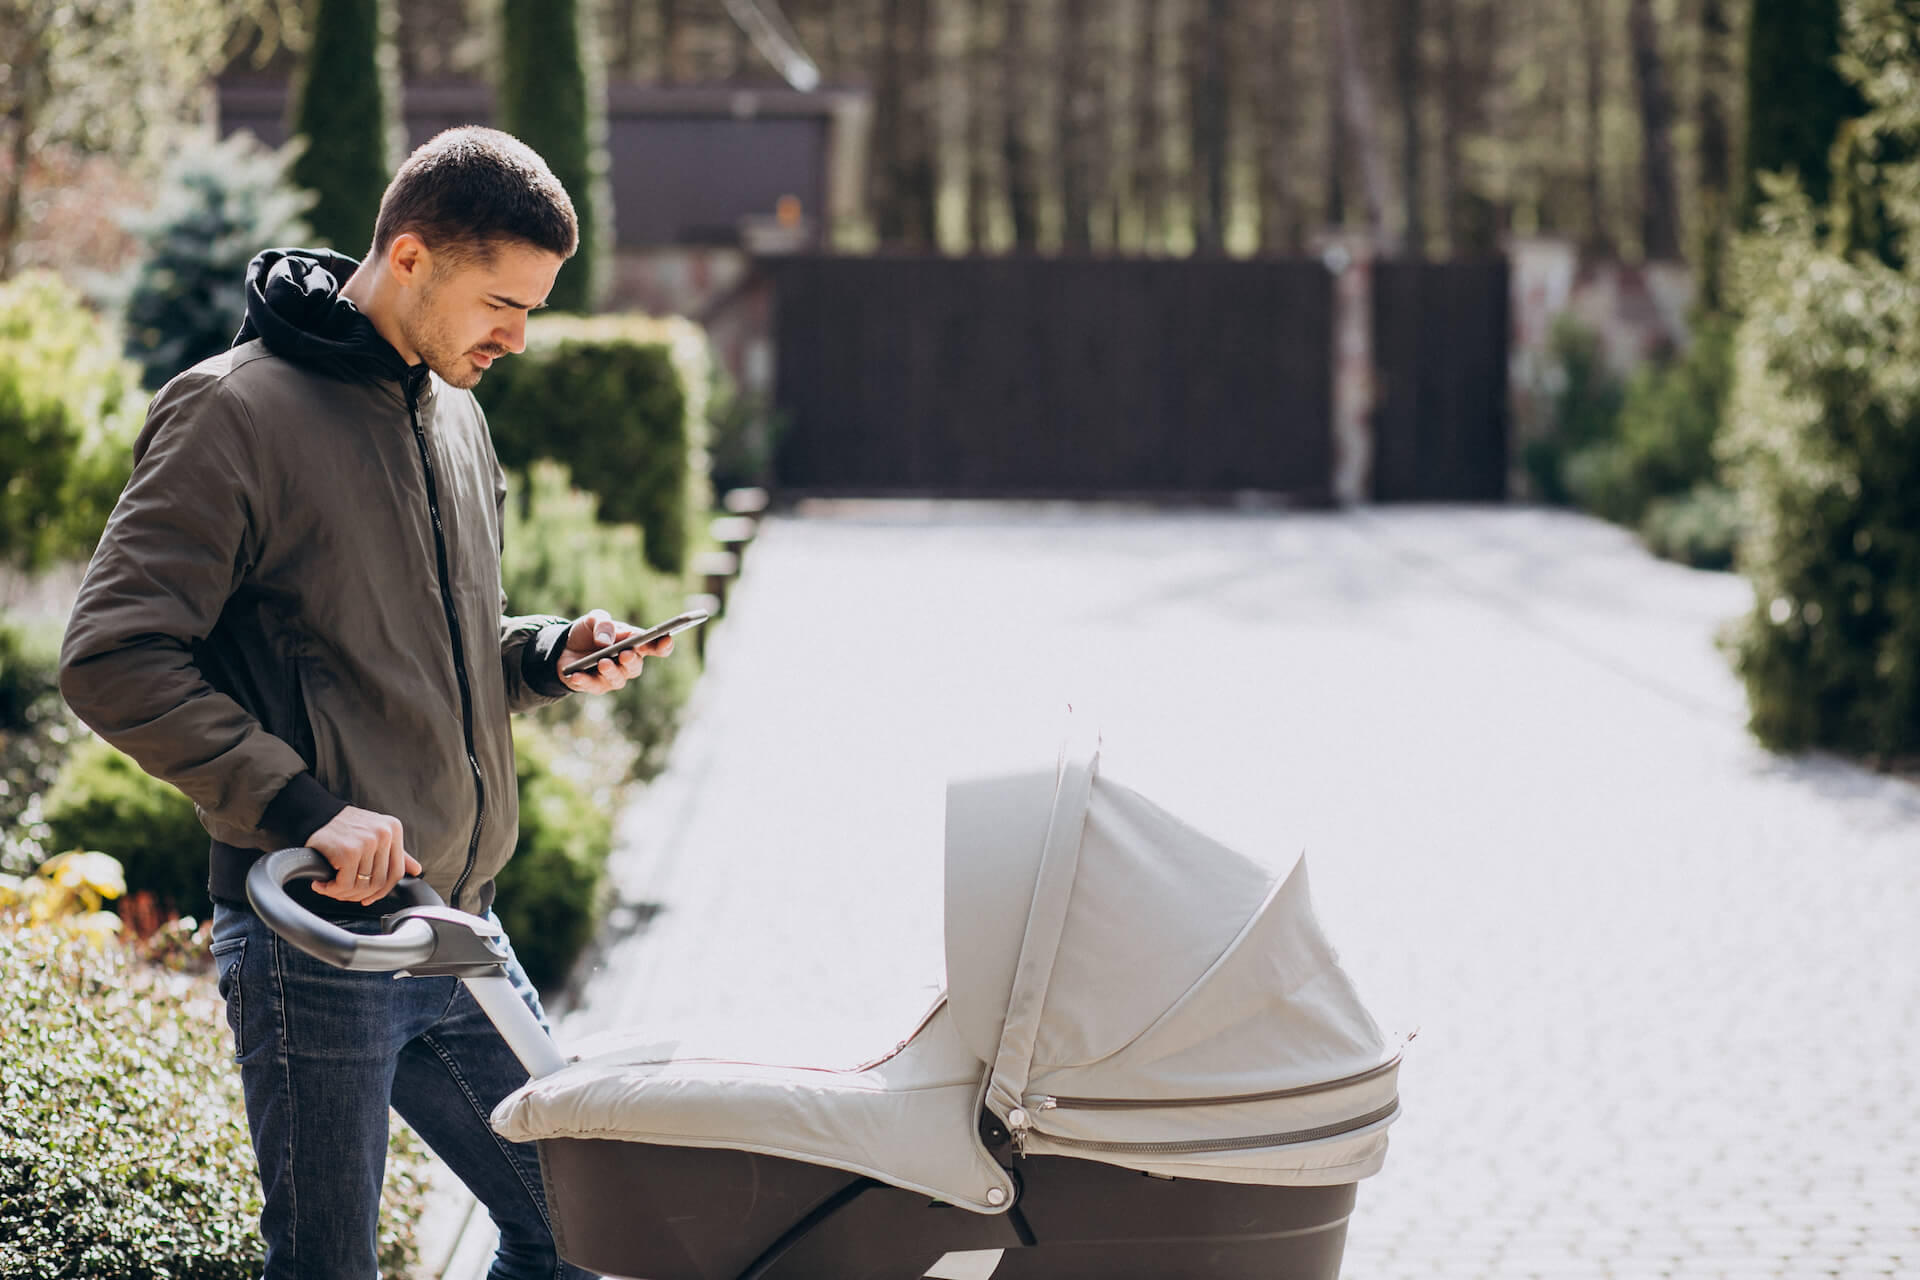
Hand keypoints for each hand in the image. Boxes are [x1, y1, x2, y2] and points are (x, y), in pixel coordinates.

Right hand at [308, 806, 421, 904]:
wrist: (317, 814)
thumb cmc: (346, 826)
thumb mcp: (376, 833)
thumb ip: (397, 853)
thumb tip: (416, 870)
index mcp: (394, 830)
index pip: (396, 872)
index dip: (382, 892)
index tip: (368, 898)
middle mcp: (384, 835)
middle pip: (379, 882)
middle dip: (359, 895)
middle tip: (343, 894)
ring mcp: (367, 843)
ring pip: (361, 886)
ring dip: (342, 894)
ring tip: (331, 888)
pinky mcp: (348, 851)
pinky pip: (344, 884)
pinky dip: (330, 890)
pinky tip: (322, 884)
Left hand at [558, 608, 672, 694]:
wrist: (565, 647)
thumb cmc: (588, 632)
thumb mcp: (593, 619)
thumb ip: (603, 623)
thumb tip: (605, 640)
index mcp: (634, 644)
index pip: (655, 647)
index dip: (663, 645)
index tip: (666, 640)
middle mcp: (628, 663)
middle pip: (636, 666)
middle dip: (631, 660)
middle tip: (626, 653)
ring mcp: (612, 677)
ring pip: (617, 679)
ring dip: (611, 671)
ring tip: (602, 662)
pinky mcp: (595, 686)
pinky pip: (592, 686)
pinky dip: (584, 681)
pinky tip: (576, 675)